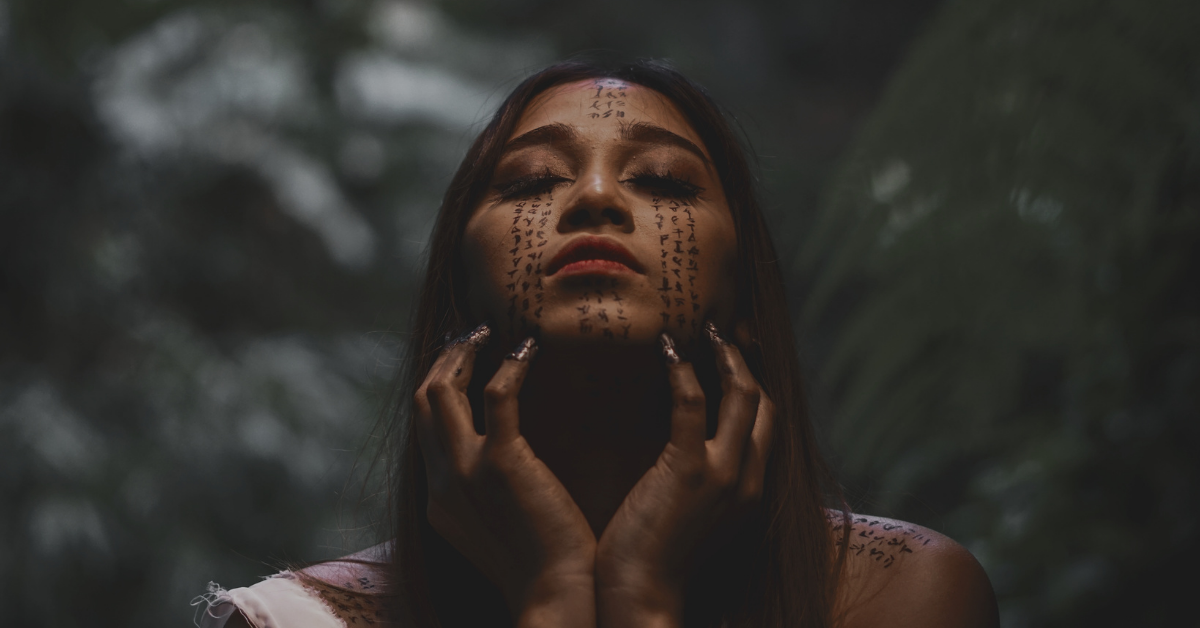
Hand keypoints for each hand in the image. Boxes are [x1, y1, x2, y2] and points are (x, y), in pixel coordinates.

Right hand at [413, 324, 596, 626]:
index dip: (438, 386)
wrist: (553, 596)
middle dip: (442, 360)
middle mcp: (442, 482)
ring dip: (461, 353)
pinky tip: (527, 349)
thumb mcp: (498, 530)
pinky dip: (509, 364)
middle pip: (423, 403)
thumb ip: (489, 496)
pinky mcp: (500, 463)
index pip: (425, 428)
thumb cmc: (542, 567)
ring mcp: (465, 472)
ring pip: (441, 392)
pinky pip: (496, 395)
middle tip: (470, 333)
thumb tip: (506, 471)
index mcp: (440, 499)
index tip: (459, 359)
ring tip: (487, 330)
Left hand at [594, 322, 774, 627]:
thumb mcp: (690, 514)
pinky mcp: (691, 471)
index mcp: (751, 489)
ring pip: (743, 396)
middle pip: (765, 401)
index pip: (766, 422)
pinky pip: (693, 404)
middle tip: (724, 326)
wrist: (641, 596)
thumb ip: (696, 480)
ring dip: (724, 355)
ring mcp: (725, 474)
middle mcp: (750, 479)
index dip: (754, 381)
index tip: (735, 349)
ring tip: (702, 329)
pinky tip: (668, 350)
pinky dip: (683, 370)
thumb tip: (680, 448)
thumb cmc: (654, 557)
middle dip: (747, 358)